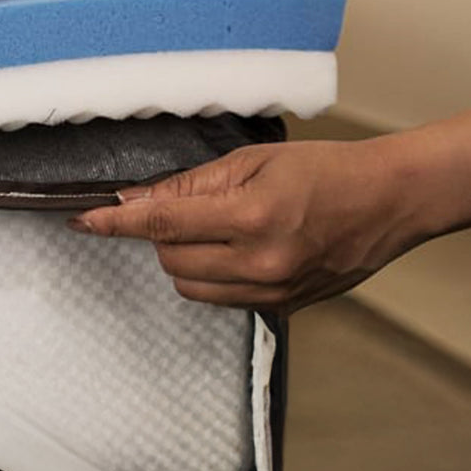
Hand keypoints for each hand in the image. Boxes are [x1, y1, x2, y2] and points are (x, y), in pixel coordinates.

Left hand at [69, 140, 421, 314]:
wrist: (387, 201)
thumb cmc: (324, 170)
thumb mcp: (253, 162)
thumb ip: (190, 185)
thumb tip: (134, 200)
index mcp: (252, 217)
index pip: (163, 224)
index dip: (116, 223)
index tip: (83, 220)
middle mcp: (261, 261)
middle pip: (171, 259)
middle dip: (162, 233)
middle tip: (190, 208)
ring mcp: (272, 291)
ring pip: (189, 287)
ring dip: (184, 257)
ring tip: (218, 228)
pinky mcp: (281, 308)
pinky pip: (221, 298)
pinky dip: (214, 275)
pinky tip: (240, 249)